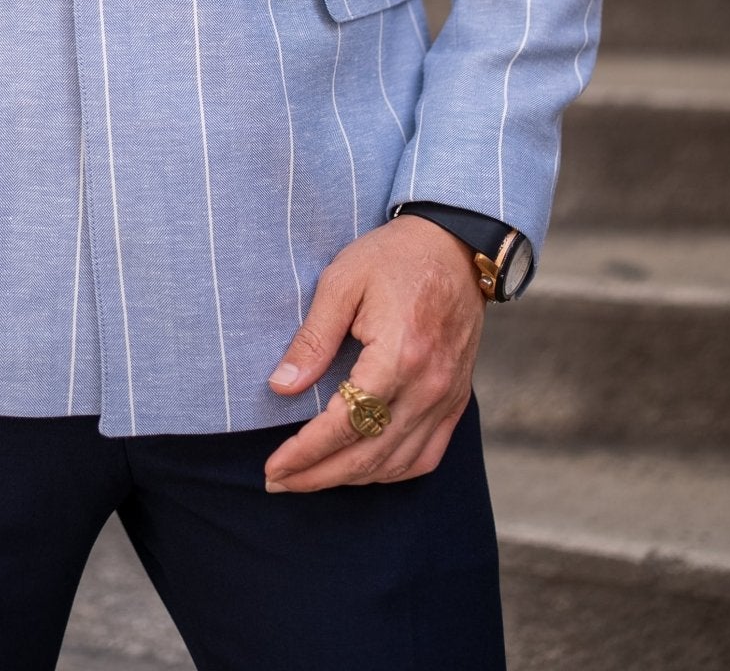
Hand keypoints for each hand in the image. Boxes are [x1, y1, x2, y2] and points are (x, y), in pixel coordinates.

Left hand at [262, 216, 486, 491]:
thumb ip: (313, 339)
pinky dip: (390, 472)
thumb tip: (281, 387)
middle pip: (368, 455)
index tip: (273, 466)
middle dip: (318, 475)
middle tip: (278, 481)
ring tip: (310, 478)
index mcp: (399, 356)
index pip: (346, 423)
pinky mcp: (456, 401)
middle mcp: (428, 387)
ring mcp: (447, 398)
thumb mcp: (342, 281)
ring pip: (396, 464)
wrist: (454, 247)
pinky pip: (425, 456)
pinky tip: (361, 470)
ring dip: (350, 479)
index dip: (306, 452)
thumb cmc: (393, 257)